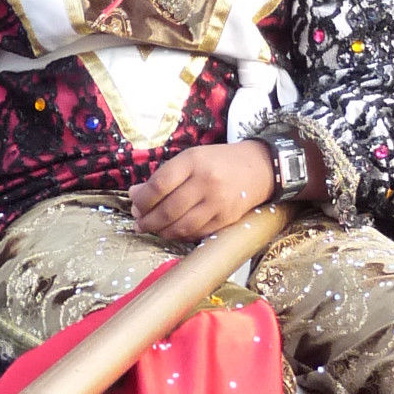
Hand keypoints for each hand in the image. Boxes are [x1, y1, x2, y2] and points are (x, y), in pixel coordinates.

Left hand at [131, 142, 275, 242]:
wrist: (259, 168)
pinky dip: (180, 235)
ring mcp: (218, 203)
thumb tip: (135, 195)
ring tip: (152, 229)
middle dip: (148, 220)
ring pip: (181, 226)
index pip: (159, 185)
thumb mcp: (191, 158)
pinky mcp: (226, 219)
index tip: (135, 204)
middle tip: (139, 222)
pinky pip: (197, 233)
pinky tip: (172, 231)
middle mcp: (206, 181)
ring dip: (161, 231)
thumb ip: (164, 176)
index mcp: (193, 161)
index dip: (142, 200)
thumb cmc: (217, 161)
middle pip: (168, 209)